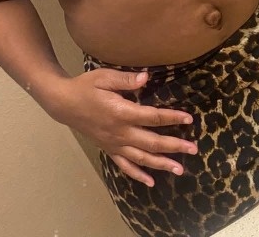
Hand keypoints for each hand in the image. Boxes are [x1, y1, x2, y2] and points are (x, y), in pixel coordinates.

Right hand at [47, 69, 196, 186]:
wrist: (64, 104)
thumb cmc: (86, 87)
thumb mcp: (104, 77)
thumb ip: (126, 80)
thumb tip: (147, 77)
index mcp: (122, 113)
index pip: (153, 117)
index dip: (172, 118)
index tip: (189, 119)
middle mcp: (121, 133)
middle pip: (152, 142)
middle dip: (174, 146)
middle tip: (194, 148)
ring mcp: (115, 144)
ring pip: (142, 158)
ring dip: (162, 164)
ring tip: (180, 169)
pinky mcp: (109, 149)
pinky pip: (125, 166)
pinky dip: (138, 175)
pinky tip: (151, 182)